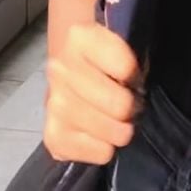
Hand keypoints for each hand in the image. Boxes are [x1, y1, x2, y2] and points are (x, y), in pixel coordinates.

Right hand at [44, 22, 143, 164]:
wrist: (71, 75)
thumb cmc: (105, 58)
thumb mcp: (121, 40)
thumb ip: (131, 45)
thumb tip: (134, 59)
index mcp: (79, 37)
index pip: (124, 67)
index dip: (136, 77)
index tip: (134, 77)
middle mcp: (60, 68)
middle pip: (119, 105)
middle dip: (131, 107)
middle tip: (130, 104)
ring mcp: (53, 104)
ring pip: (109, 131)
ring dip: (121, 130)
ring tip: (118, 121)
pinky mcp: (53, 136)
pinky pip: (99, 152)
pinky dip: (106, 147)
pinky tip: (101, 135)